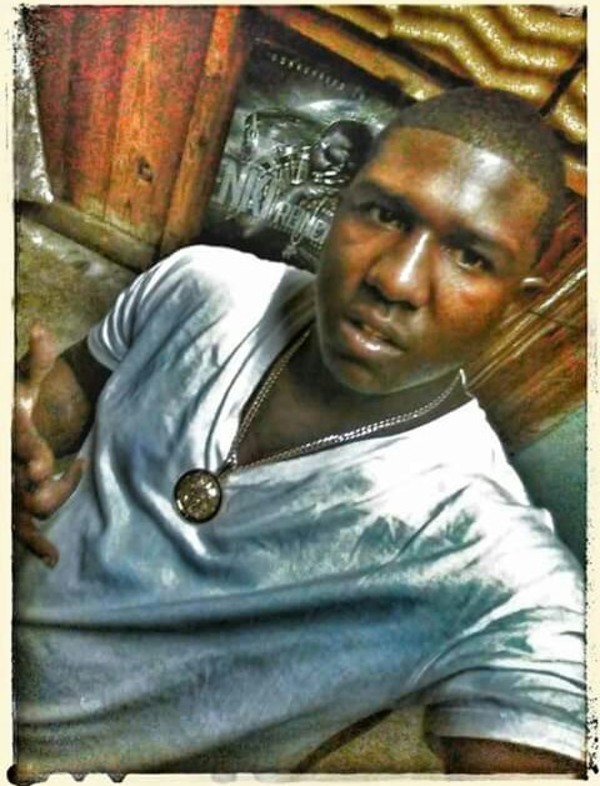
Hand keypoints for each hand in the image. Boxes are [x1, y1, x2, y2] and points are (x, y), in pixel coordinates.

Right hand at [13, 323, 85, 566]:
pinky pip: (22, 529)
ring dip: (50, 500)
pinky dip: (35, 544)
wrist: (15, 429)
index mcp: (8, 435)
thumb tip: (40, 328)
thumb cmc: (22, 399)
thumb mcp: (28, 379)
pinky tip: (52, 557)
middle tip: (56, 470)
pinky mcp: (15, 504)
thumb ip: (36, 358)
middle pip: (20, 480)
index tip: (41, 459)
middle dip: (37, 476)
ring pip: (27, 507)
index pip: (17, 441)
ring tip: (76, 478)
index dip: (26, 446)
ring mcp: (8, 488)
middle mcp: (5, 462)